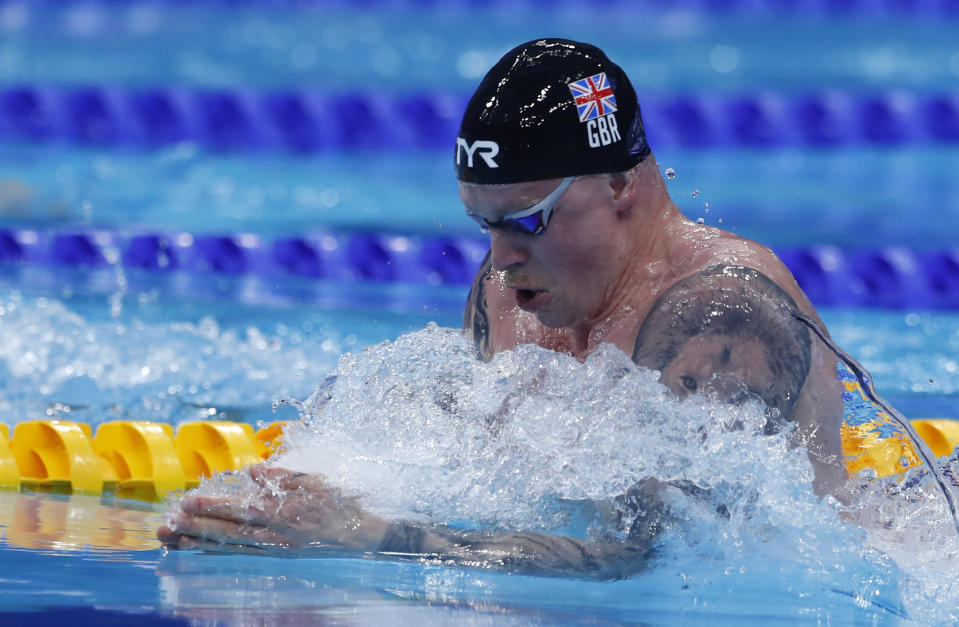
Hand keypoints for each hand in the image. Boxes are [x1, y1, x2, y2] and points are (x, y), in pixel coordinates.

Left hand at [157, 465, 387, 553]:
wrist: (365, 536)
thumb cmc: (343, 503)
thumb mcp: (318, 481)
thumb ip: (284, 476)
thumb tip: (253, 471)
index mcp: (288, 513)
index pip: (242, 510)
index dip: (213, 507)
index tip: (188, 501)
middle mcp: (278, 536)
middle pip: (230, 533)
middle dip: (196, 528)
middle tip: (167, 524)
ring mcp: (277, 550)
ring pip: (231, 548)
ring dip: (199, 543)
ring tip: (172, 539)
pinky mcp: (279, 556)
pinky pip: (242, 555)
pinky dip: (218, 552)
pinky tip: (199, 548)